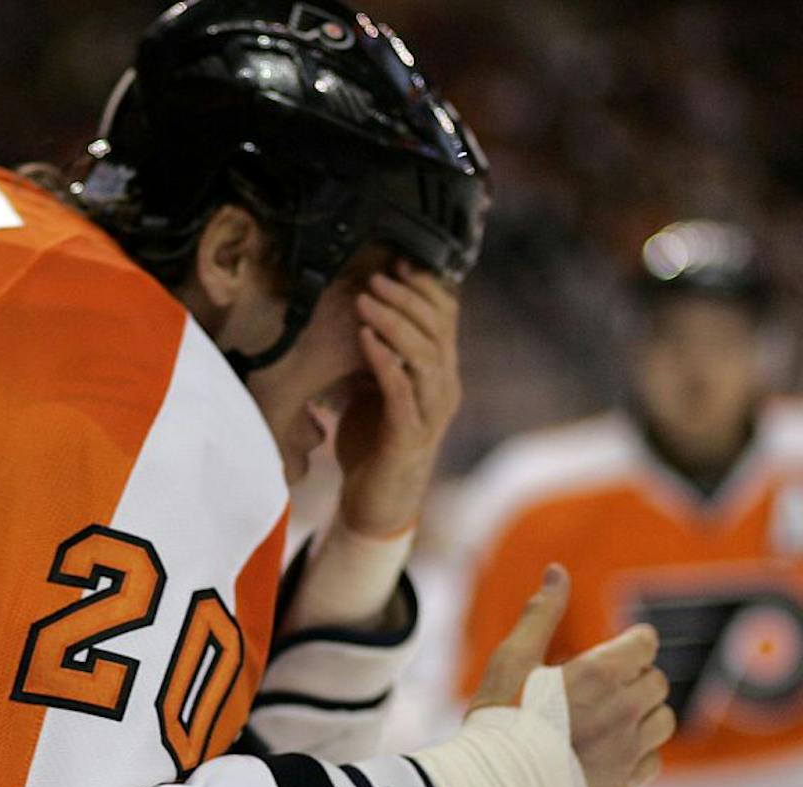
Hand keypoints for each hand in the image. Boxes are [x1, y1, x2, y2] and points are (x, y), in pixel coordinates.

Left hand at [336, 262, 461, 537]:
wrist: (376, 503)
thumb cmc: (374, 444)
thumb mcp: (375, 390)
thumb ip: (378, 356)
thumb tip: (360, 316)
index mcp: (440, 375)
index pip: (446, 320)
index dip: (426, 289)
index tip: (399, 262)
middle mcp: (444, 390)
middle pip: (438, 331)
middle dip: (407, 298)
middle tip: (378, 275)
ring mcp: (430, 414)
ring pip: (425, 356)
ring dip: (394, 323)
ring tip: (366, 298)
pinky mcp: (409, 436)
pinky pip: (402, 390)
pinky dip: (384, 360)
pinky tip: (365, 339)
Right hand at [471, 564, 673, 786]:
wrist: (492, 786)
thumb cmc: (497, 716)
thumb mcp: (511, 658)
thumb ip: (541, 613)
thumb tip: (558, 570)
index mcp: (600, 673)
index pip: (645, 643)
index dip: (627, 643)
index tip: (605, 651)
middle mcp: (625, 709)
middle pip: (655, 681)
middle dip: (631, 677)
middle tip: (593, 686)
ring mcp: (628, 749)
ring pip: (662, 720)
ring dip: (640, 713)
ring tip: (603, 716)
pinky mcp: (624, 782)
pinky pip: (652, 759)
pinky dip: (637, 751)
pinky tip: (606, 748)